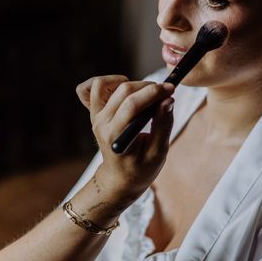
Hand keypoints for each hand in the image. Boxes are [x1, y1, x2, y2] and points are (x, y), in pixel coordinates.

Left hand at [76, 75, 173, 204]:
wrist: (120, 178)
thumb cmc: (141, 168)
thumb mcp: (158, 152)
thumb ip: (163, 125)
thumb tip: (168, 99)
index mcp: (115, 136)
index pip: (132, 104)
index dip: (154, 92)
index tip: (171, 88)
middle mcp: (101, 124)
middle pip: (122, 90)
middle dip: (147, 86)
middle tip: (165, 92)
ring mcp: (95, 117)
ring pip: (104, 84)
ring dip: (127, 82)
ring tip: (144, 93)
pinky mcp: (94, 113)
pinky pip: (89, 89)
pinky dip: (106, 83)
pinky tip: (122, 90)